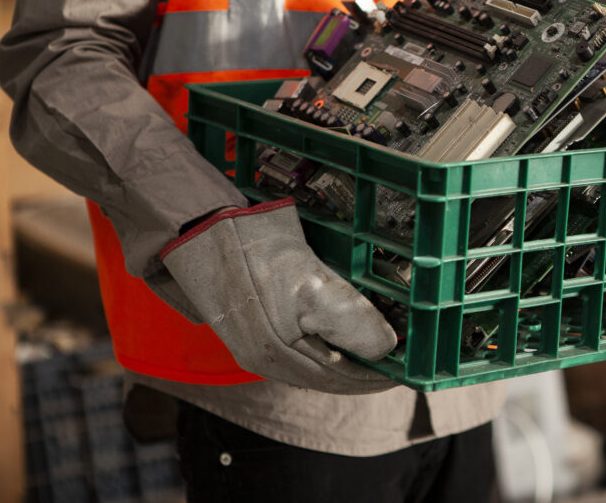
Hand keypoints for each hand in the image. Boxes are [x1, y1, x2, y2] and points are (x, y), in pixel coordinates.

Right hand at [160, 198, 397, 393]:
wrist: (200, 227)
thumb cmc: (253, 252)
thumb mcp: (312, 285)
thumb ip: (351, 322)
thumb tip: (385, 349)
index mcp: (279, 357)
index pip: (342, 379)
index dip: (378, 374)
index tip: (405, 366)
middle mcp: (265, 359)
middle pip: (329, 375)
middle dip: (365, 368)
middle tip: (396, 357)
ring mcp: (254, 344)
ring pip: (315, 362)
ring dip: (347, 356)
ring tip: (374, 346)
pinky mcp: (250, 326)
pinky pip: (298, 347)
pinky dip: (326, 344)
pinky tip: (338, 332)